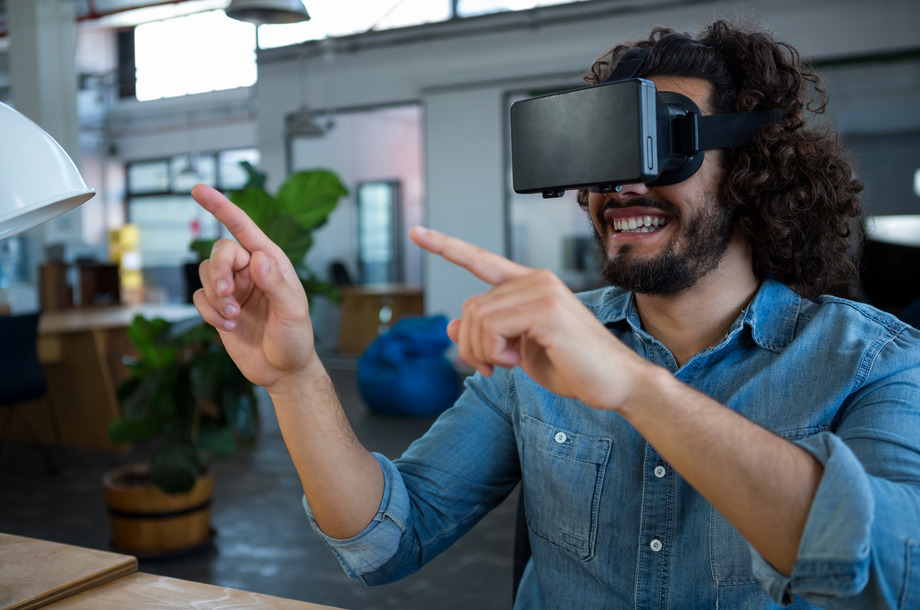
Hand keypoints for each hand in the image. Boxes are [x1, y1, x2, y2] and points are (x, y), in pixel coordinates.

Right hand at [190, 185, 316, 390]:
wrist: (283, 370)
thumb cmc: (295, 339)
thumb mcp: (293, 312)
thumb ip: (276, 284)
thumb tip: (257, 257)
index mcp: (272, 261)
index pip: (243, 228)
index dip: (221, 207)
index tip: (198, 189)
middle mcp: (250, 269)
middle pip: (219, 251)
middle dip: (219, 271)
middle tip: (228, 295)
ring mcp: (233, 288)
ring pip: (205, 273)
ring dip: (214, 295)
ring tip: (233, 318)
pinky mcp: (218, 308)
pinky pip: (199, 297)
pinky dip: (209, 312)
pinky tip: (228, 327)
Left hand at [410, 227, 650, 410]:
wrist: (615, 384)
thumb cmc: (573, 367)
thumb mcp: (519, 352)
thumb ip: (488, 335)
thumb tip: (450, 326)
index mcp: (530, 285)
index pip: (481, 260)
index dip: (447, 246)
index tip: (418, 232)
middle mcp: (536, 280)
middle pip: (471, 306)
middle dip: (471, 345)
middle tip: (492, 366)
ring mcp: (542, 291)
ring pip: (476, 317)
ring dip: (483, 351)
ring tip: (510, 362)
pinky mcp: (546, 309)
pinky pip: (491, 328)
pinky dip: (494, 352)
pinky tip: (518, 360)